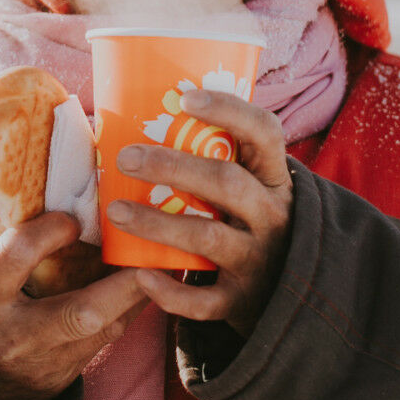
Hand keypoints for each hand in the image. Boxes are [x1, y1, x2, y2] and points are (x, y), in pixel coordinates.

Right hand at [0, 212, 147, 399]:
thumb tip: (33, 189)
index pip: (16, 257)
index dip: (47, 231)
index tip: (71, 217)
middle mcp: (17, 332)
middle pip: (78, 312)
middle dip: (120, 283)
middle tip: (147, 249)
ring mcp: (47, 359)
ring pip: (106, 330)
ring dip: (140, 291)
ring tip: (162, 255)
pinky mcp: (69, 372)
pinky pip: (110, 338)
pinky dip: (133, 306)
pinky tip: (150, 279)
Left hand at [106, 89, 292, 336]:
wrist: (283, 292)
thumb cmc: (247, 221)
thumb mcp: (251, 185)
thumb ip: (217, 158)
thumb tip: (141, 113)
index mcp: (273, 177)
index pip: (265, 132)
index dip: (229, 110)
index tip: (186, 97)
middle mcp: (272, 215)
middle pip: (227, 183)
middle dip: (173, 167)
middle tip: (126, 157)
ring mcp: (258, 259)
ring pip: (208, 239)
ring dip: (158, 224)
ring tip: (115, 210)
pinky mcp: (240, 301)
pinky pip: (204, 301)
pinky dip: (170, 291)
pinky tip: (141, 273)